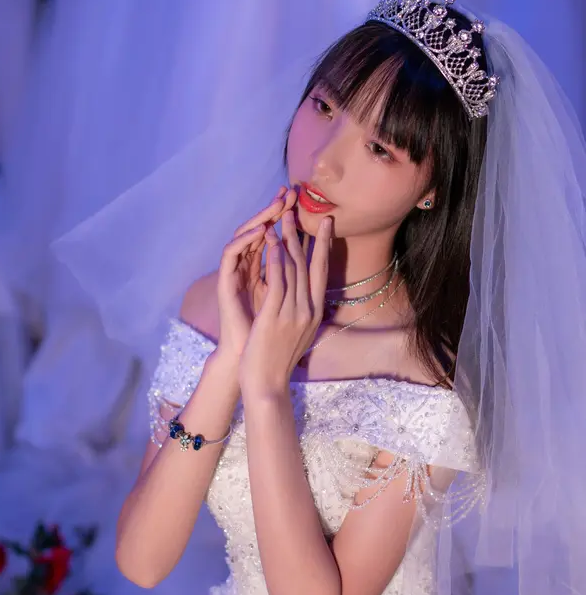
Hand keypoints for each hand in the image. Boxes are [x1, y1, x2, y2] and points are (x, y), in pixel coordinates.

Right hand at [216, 187, 296, 360]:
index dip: (290, 221)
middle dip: (275, 212)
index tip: (302, 204)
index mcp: (264, 272)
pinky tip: (259, 230)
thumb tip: (316, 267)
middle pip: (260, 231)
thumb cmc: (269, 338)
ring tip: (276, 205)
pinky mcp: (224, 282)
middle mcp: (248, 268)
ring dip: (259, 219)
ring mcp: (234, 274)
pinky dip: (244, 240)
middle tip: (289, 192)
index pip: (277, 238)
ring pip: (244, 236)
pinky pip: (230, 253)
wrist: (248, 362)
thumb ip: (295, 282)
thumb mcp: (289, 304)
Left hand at [239, 210, 332, 396]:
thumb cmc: (277, 360)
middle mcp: (309, 310)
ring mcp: (293, 313)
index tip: (327, 224)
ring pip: (293, 268)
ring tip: (282, 217)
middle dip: (304, 234)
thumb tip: (305, 295)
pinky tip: (270, 240)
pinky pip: (277, 280)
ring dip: (287, 239)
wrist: (267, 384)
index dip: (324, 245)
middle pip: (309, 264)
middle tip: (299, 209)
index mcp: (315, 313)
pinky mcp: (275, 316)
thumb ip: (301, 312)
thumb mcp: (297, 333)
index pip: (322, 272)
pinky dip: (275, 257)